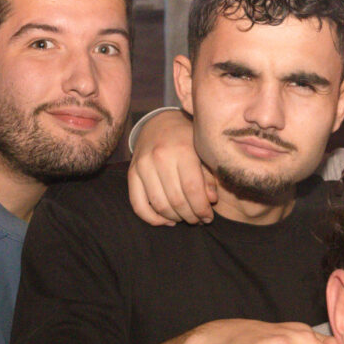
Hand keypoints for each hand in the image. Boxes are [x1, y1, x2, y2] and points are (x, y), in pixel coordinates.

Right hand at [128, 109, 217, 224]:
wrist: (161, 123)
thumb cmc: (188, 139)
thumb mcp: (203, 151)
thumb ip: (209, 176)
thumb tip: (211, 200)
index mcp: (182, 150)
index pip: (192, 189)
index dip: (202, 209)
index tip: (208, 217)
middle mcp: (160, 157)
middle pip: (176, 200)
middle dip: (191, 216)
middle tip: (199, 220)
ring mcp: (142, 166)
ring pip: (159, 205)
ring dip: (174, 218)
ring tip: (185, 219)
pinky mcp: (131, 173)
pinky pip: (137, 204)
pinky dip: (152, 218)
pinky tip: (167, 220)